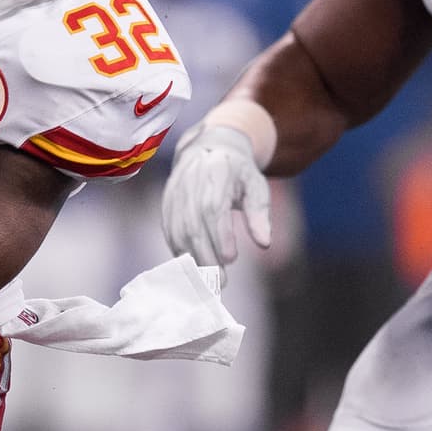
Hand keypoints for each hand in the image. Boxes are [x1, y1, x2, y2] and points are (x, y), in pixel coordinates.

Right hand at [162, 123, 270, 276]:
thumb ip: (259, 214)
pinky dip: (180, 252)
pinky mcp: (167, 204)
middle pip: (193, 224)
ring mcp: (175, 193)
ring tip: (208, 281)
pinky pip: (170, 232)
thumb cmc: (238, 172)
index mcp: (216, 173)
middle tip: (221, 282)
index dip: (219, 234)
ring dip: (192, 259)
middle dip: (206, 256)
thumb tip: (264, 243)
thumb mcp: (256, 186)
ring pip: (178, 231)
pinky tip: (193, 268)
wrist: (208, 148)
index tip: (230, 259)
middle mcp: (190, 183)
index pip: (212, 207)